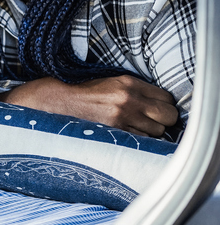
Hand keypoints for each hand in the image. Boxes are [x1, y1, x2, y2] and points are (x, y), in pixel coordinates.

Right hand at [0, 75, 179, 137]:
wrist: (55, 103)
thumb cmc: (83, 95)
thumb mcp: (110, 84)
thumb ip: (135, 91)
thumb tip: (159, 105)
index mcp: (128, 83)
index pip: (167, 98)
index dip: (164, 106)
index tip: (157, 110)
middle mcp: (128, 98)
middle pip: (169, 115)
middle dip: (164, 120)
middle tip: (152, 122)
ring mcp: (122, 116)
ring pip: (158, 131)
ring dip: (151, 133)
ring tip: (134, 129)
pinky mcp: (114, 132)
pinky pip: (141, 141)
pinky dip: (138, 141)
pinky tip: (125, 136)